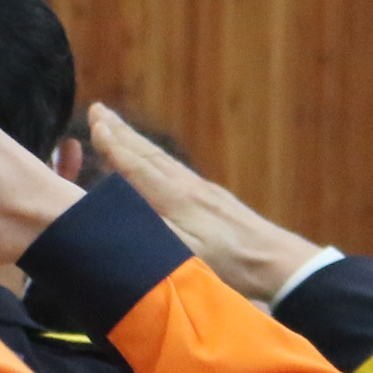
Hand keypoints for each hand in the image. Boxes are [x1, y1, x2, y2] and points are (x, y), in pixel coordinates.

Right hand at [85, 108, 316, 300]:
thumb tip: (118, 212)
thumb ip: (153, 230)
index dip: (114, 147)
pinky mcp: (214, 200)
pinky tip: (156, 163)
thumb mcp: (187, 254)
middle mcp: (188, 187)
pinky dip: (156, 159)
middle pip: (149, 155)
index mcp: (178, 199)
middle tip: (99, 110)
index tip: (94, 122)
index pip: (138, 167)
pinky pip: (176, 170)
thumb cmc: (233, 263)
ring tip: (118, 127)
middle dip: (121, 133)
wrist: (277, 261)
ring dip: (137, 143)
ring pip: (163, 160)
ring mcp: (203, 191)